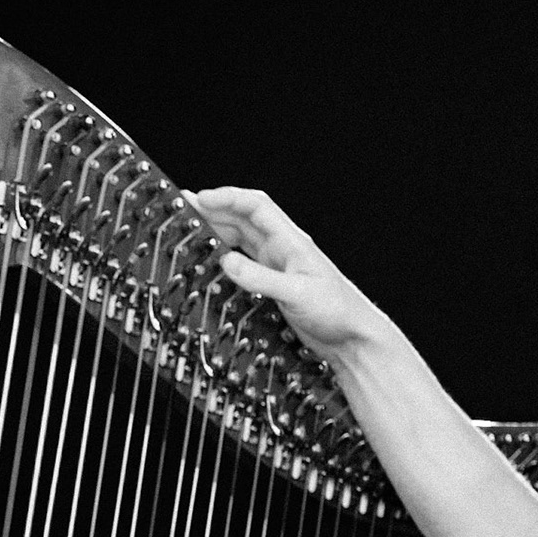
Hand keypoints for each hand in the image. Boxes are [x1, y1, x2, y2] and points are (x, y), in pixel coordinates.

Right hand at [186, 186, 399, 363]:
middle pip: (242, 218)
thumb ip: (260, 278)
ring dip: (217, 231)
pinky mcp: (273, 285)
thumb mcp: (297, 294)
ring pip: (240, 239)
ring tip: (193, 230)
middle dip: (214, 210)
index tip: (200, 198)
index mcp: (291, 241)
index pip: (255, 206)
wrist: (352, 338)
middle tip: (185, 209)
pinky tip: (213, 261)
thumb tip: (227, 262)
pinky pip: (243, 263)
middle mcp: (282, 249)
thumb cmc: (338, 312)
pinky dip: (224, 257)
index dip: (227, 197)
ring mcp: (277, 266)